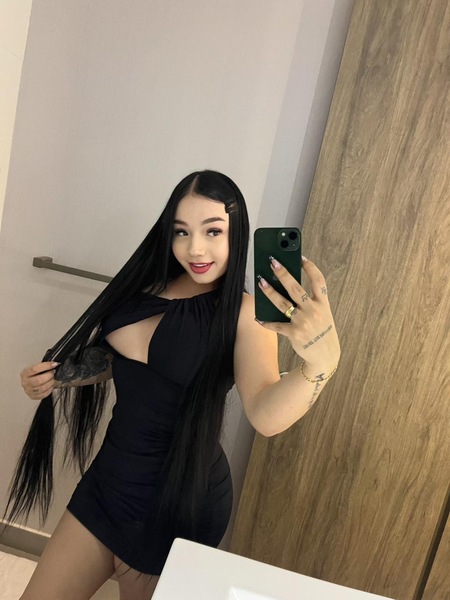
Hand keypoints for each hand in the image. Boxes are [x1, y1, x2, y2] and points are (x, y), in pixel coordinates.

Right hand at [20, 361, 59, 400]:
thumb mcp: (37, 367)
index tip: (54, 364)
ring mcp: (28, 391)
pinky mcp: (33, 396)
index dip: (46, 366)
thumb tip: (55, 364)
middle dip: (49, 375)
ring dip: (51, 383)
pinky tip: (51, 386)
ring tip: (53, 379)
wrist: (33, 382)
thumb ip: (44, 366)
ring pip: (43, 387)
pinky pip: (44, 394)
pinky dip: (50, 389)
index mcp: (24, 373)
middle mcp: (25, 382)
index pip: (35, 369)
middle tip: (53, 373)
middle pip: (39, 380)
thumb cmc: (36, 373)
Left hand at [256, 257, 339, 373]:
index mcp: (323, 304)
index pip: (319, 281)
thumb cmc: (321, 331)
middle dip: (283, 274)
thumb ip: (311, 302)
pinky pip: (277, 325)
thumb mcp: (323, 314)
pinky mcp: (294, 334)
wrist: (325, 356)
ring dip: (270, 292)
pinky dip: (266, 322)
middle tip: (272, 262)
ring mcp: (303, 322)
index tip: (301, 258)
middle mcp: (314, 311)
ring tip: (261, 282)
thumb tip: (289, 286)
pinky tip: (258, 318)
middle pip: (296, 288)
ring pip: (283, 303)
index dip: (311, 268)